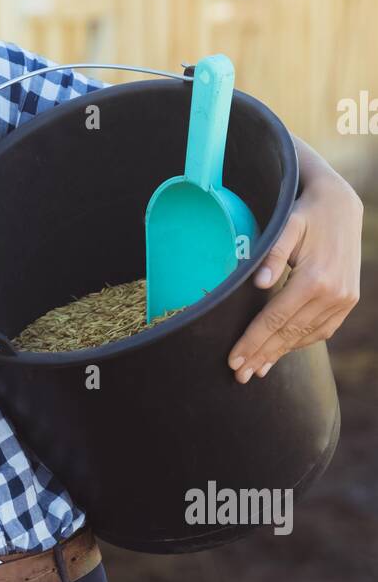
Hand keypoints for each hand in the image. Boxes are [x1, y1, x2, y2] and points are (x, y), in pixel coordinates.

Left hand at [228, 173, 362, 382]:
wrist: (341, 206)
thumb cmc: (305, 213)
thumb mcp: (286, 225)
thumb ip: (273, 255)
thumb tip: (258, 283)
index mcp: (314, 278)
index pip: (275, 319)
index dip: (253, 341)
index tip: (234, 360)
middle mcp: (333, 294)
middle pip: (289, 333)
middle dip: (262, 355)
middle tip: (239, 375)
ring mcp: (344, 299)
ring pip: (306, 336)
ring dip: (280, 354)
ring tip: (257, 370)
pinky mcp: (348, 301)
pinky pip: (323, 330)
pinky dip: (301, 343)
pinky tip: (282, 351)